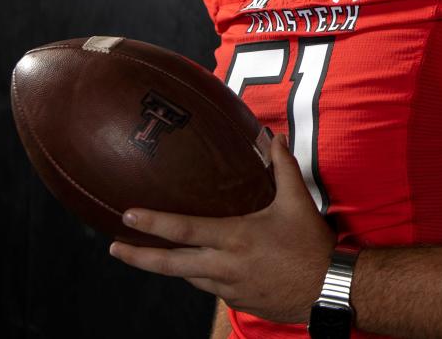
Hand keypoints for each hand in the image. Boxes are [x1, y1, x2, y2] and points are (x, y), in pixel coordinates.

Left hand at [109, 134, 336, 323]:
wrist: (327, 288)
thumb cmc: (311, 244)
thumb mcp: (298, 202)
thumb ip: (283, 168)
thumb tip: (276, 137)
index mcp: (235, 238)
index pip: (185, 230)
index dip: (153, 222)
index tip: (128, 215)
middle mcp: (225, 265)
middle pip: (170, 264)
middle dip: (138, 256)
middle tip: (114, 248)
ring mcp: (229, 288)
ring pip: (189, 277)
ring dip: (170, 266)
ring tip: (153, 255)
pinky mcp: (237, 302)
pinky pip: (211, 288)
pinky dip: (202, 276)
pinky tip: (203, 267)